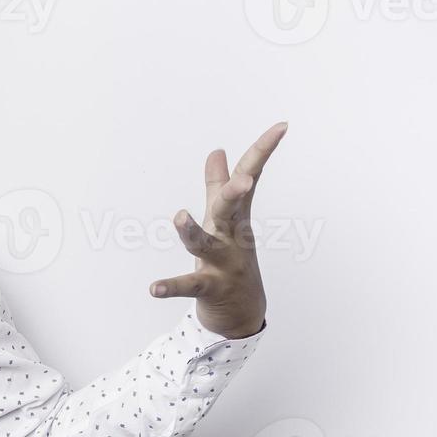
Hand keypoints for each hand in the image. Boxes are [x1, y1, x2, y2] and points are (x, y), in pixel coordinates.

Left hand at [148, 122, 288, 338]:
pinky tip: (154, 288)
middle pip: (231, 208)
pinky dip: (171, 287)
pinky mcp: (210, 288)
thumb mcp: (224, 219)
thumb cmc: (231, 256)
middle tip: (242, 181)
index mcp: (235, 215)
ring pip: (206, 245)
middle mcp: (232, 237)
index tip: (282, 125)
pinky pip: (190, 286)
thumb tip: (216, 151)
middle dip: (234, 193)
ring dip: (191, 232)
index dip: (263, 150)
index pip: (249, 176)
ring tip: (179, 216)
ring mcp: (223, 263)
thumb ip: (217, 185)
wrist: (242, 311)